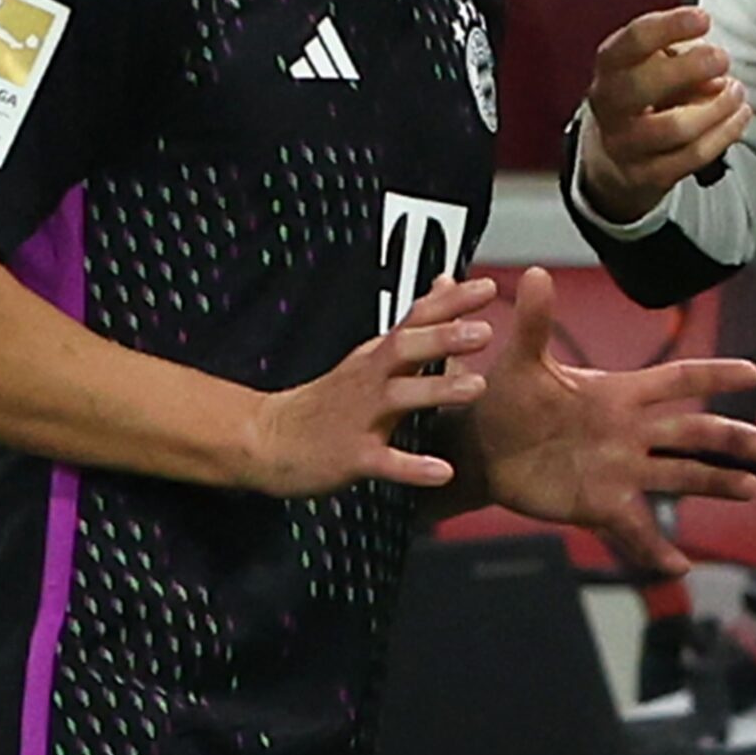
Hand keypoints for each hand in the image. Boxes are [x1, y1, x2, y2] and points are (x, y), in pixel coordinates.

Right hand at [240, 274, 498, 495]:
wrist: (268, 439)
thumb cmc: (331, 399)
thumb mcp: (371, 354)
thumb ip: (414, 323)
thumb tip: (445, 283)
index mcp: (378, 356)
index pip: (415, 319)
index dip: (450, 302)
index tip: (487, 286)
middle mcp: (370, 379)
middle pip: (405, 348)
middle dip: (444, 337)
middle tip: (484, 330)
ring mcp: (360, 417)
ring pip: (399, 398)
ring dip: (437, 390)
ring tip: (476, 386)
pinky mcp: (352, 456)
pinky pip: (385, 461)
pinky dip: (413, 466)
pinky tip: (442, 471)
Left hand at [467, 266, 755, 574]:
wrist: (481, 447)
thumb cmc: (505, 398)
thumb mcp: (521, 361)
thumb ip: (536, 323)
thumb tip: (536, 273)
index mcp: (617, 394)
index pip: (676, 381)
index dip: (712, 376)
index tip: (752, 372)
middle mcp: (628, 432)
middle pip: (690, 433)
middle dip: (729, 437)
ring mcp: (618, 470)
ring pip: (677, 477)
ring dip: (712, 483)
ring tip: (748, 489)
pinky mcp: (599, 504)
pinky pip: (634, 529)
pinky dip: (655, 550)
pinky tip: (678, 567)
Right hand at [578, 6, 751, 223]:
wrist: (617, 155)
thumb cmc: (644, 95)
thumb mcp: (652, 64)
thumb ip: (679, 57)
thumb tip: (713, 70)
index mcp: (611, 66)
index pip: (634, 41)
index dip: (670, 26)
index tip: (703, 19)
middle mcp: (610, 105)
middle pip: (642, 86)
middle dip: (689, 69)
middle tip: (722, 59)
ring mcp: (626, 144)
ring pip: (674, 127)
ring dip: (715, 107)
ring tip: (737, 91)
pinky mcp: (648, 175)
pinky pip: (692, 156)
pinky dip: (724, 134)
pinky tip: (739, 116)